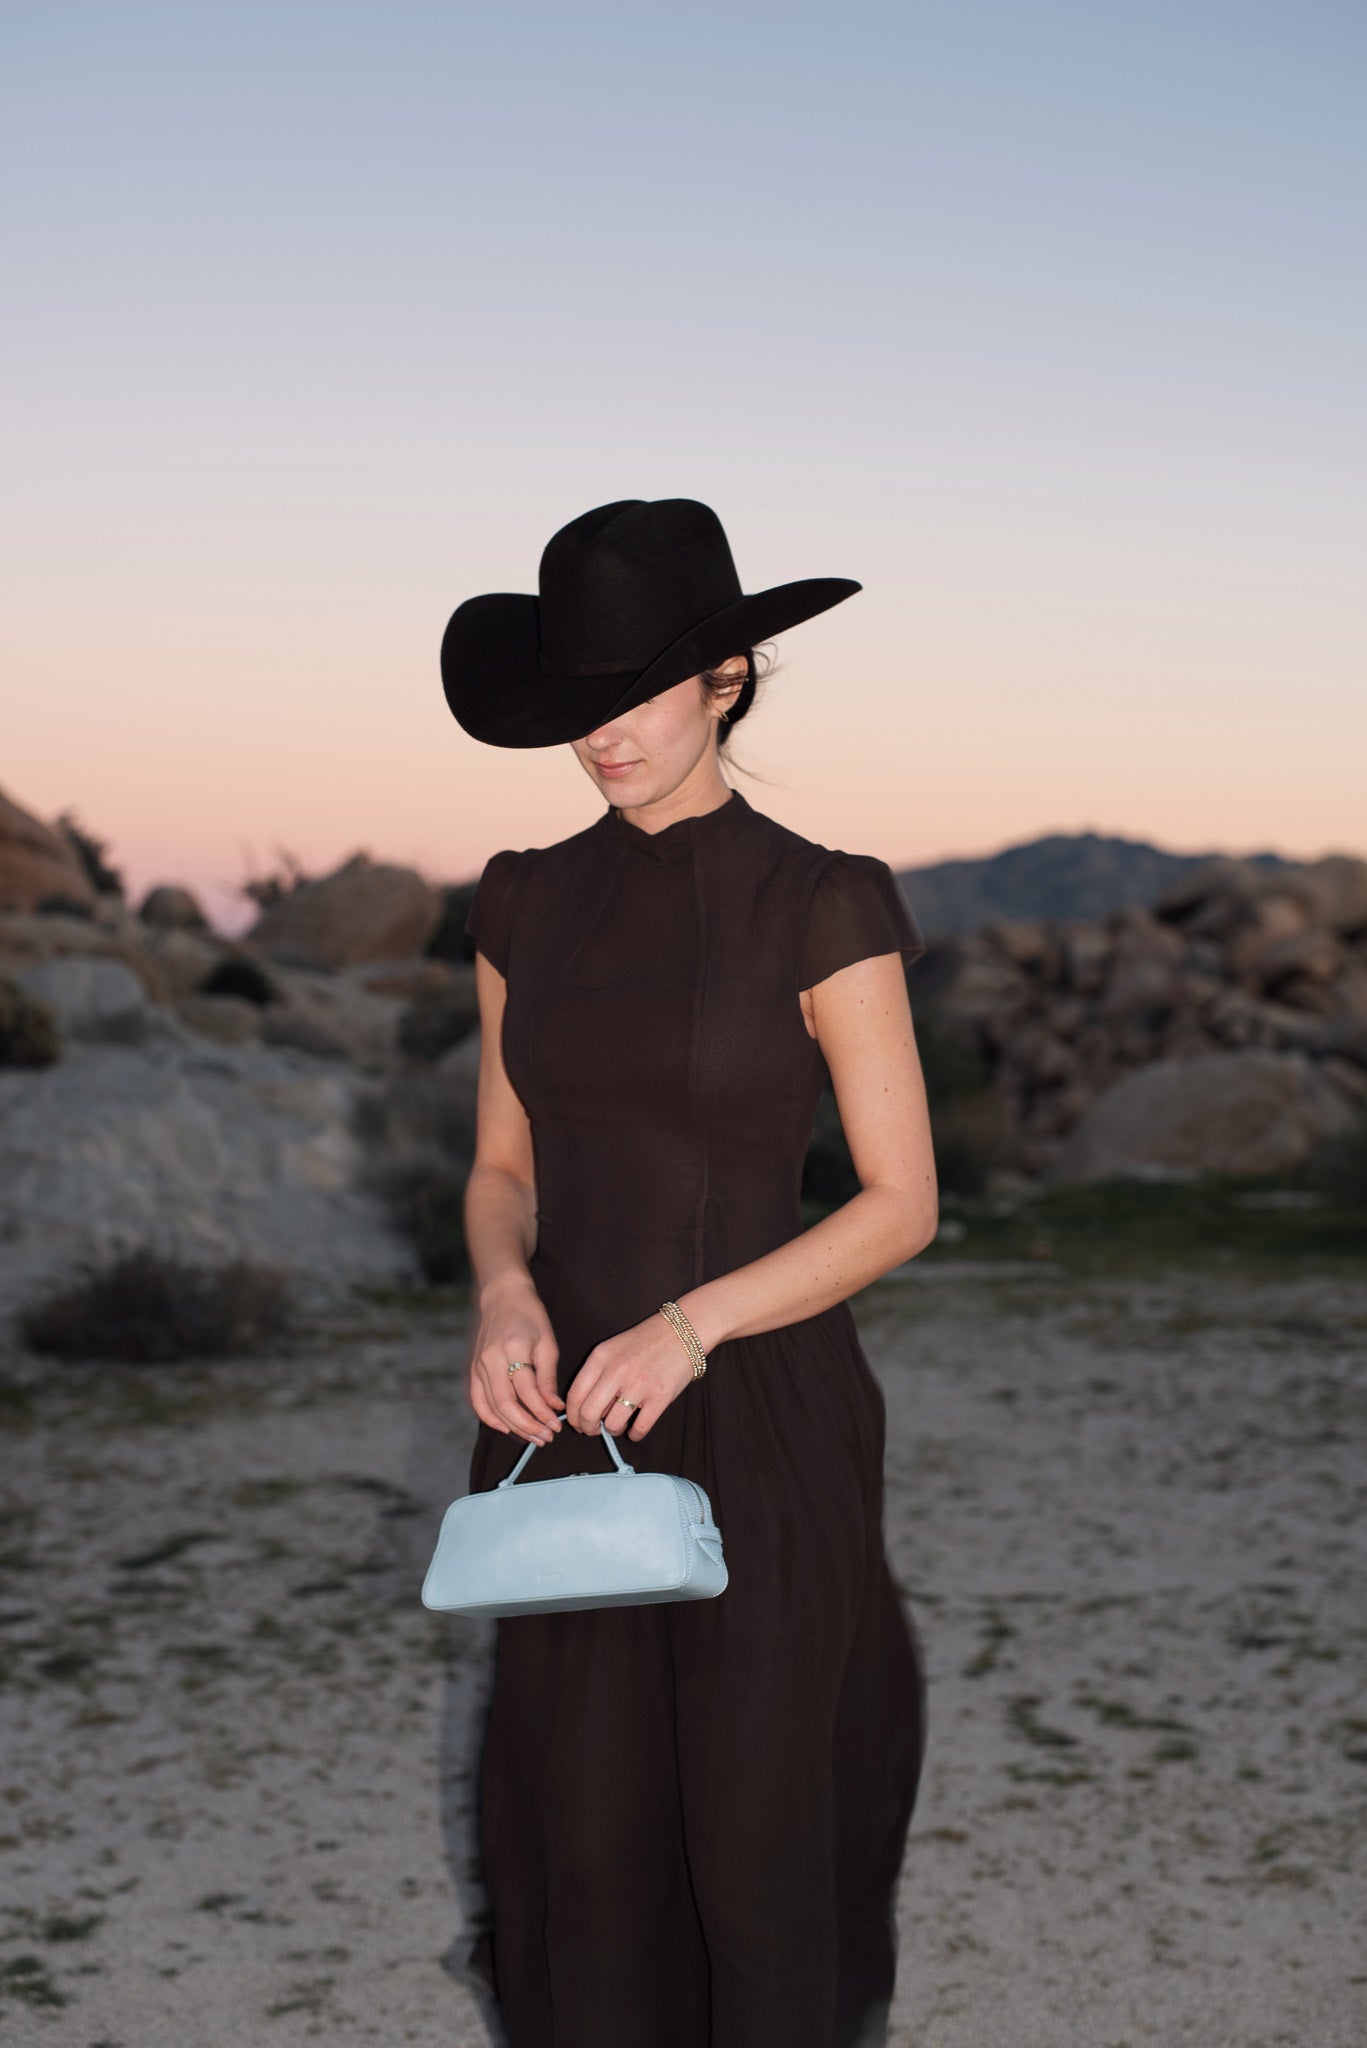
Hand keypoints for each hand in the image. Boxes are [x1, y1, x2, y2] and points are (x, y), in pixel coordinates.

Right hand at [467, 1277, 563, 1445]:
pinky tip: (506, 1428)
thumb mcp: (547, 1344)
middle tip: (546, 1438)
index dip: (542, 1412)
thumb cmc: (530, 1317)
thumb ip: (547, 1378)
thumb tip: (554, 1407)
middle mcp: (491, 1359)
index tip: (556, 1425)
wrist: (503, 1297)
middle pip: (506, 1404)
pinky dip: (489, 1418)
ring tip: (532, 1437)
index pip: (527, 1391)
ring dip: (512, 1426)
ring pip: (491, 1407)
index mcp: (513, 1349)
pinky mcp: (472, 1369)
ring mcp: (478, 1365)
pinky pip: (477, 1401)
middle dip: (527, 1426)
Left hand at [564, 1309, 695, 1441]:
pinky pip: (639, 1428)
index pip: (575, 1395)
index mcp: (601, 1357)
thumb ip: (596, 1374)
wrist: (681, 1332)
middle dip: (588, 1428)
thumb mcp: (612, 1349)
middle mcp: (617, 1370)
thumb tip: (585, 1409)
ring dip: (612, 1430)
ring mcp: (639, 1384)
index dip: (573, 1415)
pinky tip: (635, 1429)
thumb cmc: (644, 1343)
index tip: (578, 1423)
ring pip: (612, 1424)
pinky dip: (634, 1434)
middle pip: (589, 1413)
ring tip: (619, 1425)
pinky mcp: (660, 1397)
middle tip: (594, 1430)